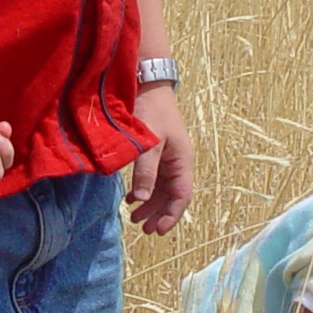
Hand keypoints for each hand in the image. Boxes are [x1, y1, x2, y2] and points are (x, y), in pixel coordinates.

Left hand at [126, 83, 192, 233]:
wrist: (147, 82)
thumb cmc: (151, 111)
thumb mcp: (149, 143)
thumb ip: (145, 171)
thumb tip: (142, 199)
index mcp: (181, 160)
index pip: (181, 195)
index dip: (171, 215)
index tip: (157, 230)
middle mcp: (177, 160)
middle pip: (171, 195)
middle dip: (158, 213)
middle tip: (142, 229)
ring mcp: (167, 155)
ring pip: (161, 187)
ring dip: (149, 203)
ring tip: (133, 217)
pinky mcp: (156, 149)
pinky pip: (153, 176)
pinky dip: (143, 189)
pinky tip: (130, 197)